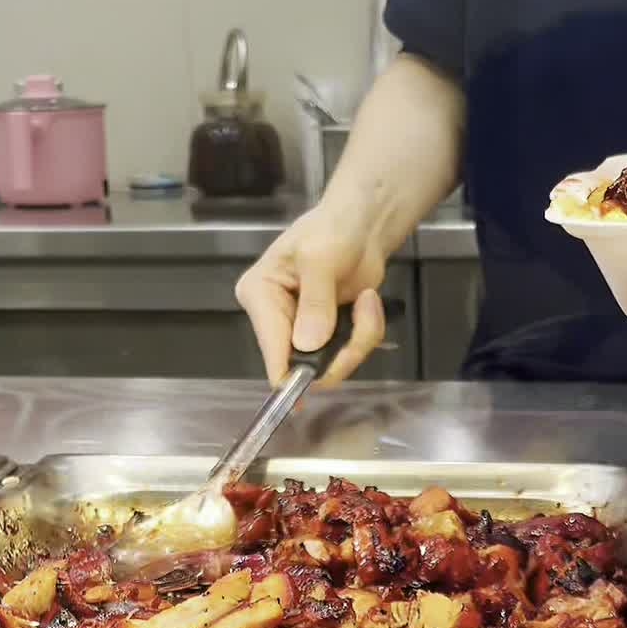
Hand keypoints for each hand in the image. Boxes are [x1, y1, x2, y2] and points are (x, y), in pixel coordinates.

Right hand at [235, 206, 386, 387]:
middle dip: (341, 348)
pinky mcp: (326, 337)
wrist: (363, 226)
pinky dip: (366, 332)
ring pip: (331, 365)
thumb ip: (315, 303)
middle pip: (303, 364)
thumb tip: (307, 345)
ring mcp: (301, 331)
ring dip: (359, 338)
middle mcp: (275, 319)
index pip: (270, 345)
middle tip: (364, 315)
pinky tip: (366, 303)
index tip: (298, 401)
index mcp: (259, 294)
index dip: (287, 373)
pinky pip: (348, 354)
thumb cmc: (334, 229)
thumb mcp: (321, 258)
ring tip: (366, 301)